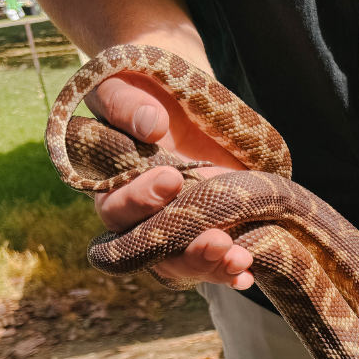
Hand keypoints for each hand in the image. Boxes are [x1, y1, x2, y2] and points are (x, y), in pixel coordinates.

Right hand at [89, 72, 254, 290]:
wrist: (177, 87)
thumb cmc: (141, 85)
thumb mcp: (125, 83)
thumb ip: (127, 104)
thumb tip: (150, 127)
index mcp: (109, 187)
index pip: (115, 210)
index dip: (139, 202)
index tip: (172, 178)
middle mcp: (140, 215)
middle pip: (151, 249)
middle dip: (183, 249)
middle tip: (217, 239)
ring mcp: (176, 222)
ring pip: (183, 259)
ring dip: (210, 265)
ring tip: (240, 260)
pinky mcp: (210, 221)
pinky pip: (214, 254)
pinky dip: (229, 268)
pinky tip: (248, 275)